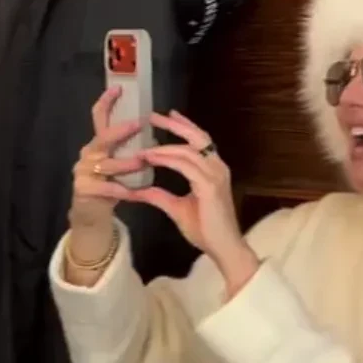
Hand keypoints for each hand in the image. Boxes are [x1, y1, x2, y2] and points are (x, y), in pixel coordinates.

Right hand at [68, 88, 147, 260]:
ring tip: (142, 162)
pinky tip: (132, 192)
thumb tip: (155, 133)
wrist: (91, 214)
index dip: (107, 102)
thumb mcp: (121, 162)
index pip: (99, 117)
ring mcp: (83, 171)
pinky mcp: (84, 190)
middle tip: (138, 124)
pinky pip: (105, 188)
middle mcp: (89, 153)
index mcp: (99, 143)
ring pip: (105, 164)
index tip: (119, 88)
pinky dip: (120, 189)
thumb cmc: (111, 184)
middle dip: (120, 130)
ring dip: (125, 162)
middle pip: (102, 137)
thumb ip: (132, 147)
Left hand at [134, 112, 257, 294]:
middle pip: (197, 137)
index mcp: (214, 170)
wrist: (223, 247)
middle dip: (175, 125)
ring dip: (164, 145)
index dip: (184, 126)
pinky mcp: (209, 186)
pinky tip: (150, 158)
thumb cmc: (206, 229)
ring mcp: (216, 175)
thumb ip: (160, 196)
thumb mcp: (177, 208)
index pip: (199, 141)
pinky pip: (184, 165)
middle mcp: (218, 167)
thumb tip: (138, 190)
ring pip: (188, 150)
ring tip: (144, 143)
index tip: (167, 116)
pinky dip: (166, 159)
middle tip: (153, 116)